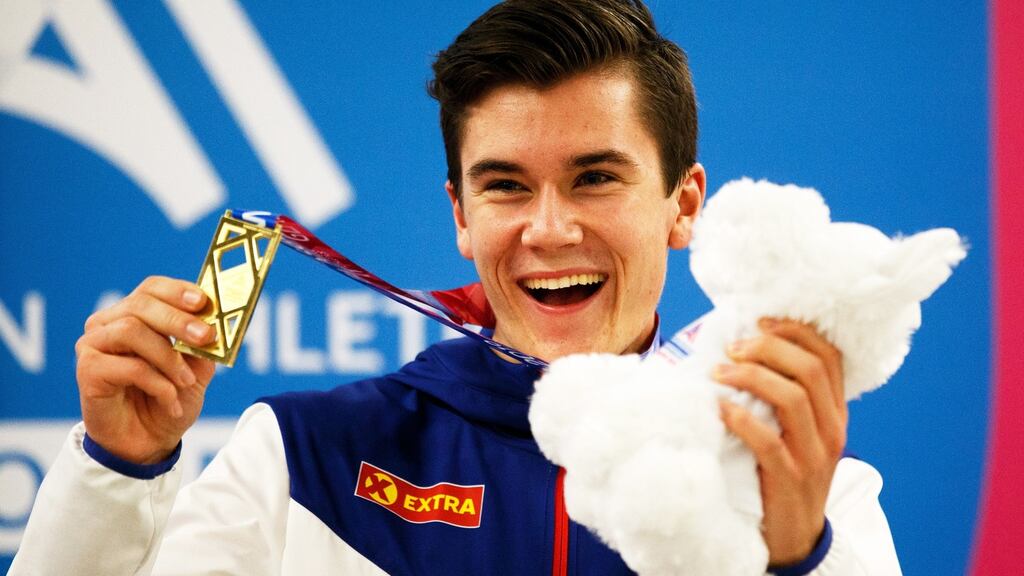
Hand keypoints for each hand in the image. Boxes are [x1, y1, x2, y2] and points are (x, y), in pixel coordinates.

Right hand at [75, 276, 216, 464]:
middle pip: (141, 304)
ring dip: (168, 357)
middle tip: (206, 337)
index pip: (152, 288)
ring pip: (132, 331)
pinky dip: (158, 384)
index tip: (202, 302)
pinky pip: (128, 367)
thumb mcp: (197, 370)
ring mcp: (94, 345)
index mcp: (135, 315)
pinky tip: (170, 401)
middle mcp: (109, 324)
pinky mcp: (86, 371)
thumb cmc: (169, 399)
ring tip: (186, 382)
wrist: (147, 443)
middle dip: (178, 320)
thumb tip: (214, 325)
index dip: (177, 290)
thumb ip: (203, 346)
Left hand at [713, 318, 846, 565]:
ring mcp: (814, 455)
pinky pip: (769, 441)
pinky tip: (719, 409)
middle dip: (769, 348)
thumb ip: (784, 397)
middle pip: (810, 370)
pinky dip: (742, 419)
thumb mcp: (797, 433)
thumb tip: (742, 351)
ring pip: (793, 399)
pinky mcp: (791, 479)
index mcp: (836, 413)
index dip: (795, 332)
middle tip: (733, 347)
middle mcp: (832, 429)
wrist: (795, 536)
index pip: (829, 356)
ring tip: (719, 372)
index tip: (760, 321)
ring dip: (751, 377)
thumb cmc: (785, 473)